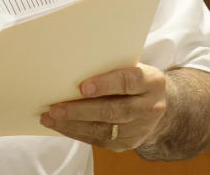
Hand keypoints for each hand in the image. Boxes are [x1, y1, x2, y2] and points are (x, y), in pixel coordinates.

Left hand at [40, 63, 168, 151]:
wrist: (158, 104)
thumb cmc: (135, 78)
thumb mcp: (132, 66)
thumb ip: (110, 66)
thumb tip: (73, 66)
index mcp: (151, 81)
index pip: (128, 81)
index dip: (106, 84)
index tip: (82, 87)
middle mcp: (149, 107)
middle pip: (114, 111)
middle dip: (81, 110)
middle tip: (56, 107)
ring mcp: (140, 129)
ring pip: (104, 130)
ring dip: (73, 124)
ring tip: (51, 117)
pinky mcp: (128, 143)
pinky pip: (100, 141)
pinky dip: (77, 133)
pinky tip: (60, 126)